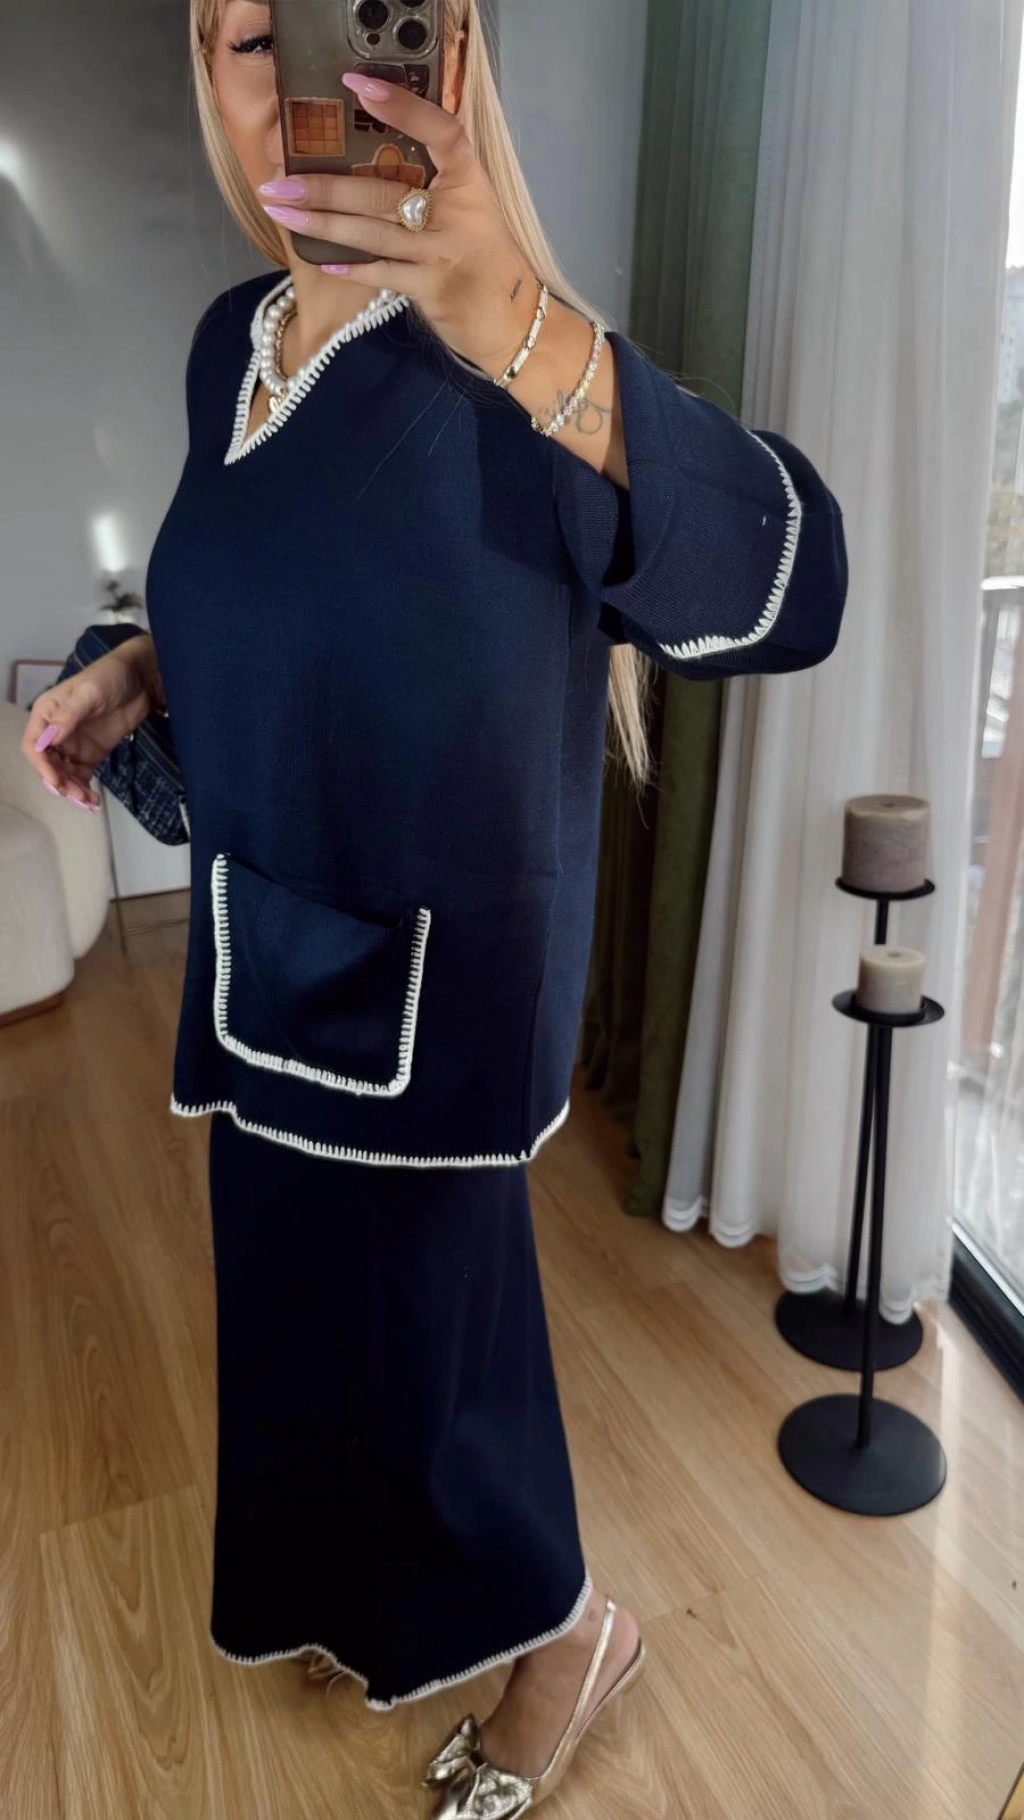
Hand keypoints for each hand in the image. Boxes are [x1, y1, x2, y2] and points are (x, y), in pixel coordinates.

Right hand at [21, 640, 158, 812]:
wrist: (140, 678)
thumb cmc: (109, 676)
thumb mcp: (89, 693)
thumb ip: (68, 716)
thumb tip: (47, 740)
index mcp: (46, 714)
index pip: (33, 746)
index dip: (41, 767)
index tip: (56, 781)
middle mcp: (55, 733)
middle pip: (48, 766)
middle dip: (60, 784)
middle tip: (79, 797)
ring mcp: (73, 745)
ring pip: (64, 775)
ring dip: (73, 791)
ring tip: (89, 803)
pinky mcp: (91, 754)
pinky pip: (82, 776)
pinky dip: (84, 789)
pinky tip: (93, 801)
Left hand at [259, 71, 543, 377]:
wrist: (518, 322)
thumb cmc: (487, 263)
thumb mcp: (472, 213)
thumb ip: (434, 187)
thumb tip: (373, 167)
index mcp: (469, 183)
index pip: (440, 130)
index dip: (402, 105)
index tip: (357, 85)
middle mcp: (457, 213)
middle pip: (382, 189)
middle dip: (325, 185)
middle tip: (278, 179)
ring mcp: (444, 252)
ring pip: (373, 231)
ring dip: (322, 221)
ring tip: (281, 210)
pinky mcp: (434, 290)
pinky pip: (384, 273)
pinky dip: (353, 268)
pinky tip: (323, 258)